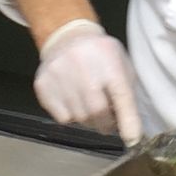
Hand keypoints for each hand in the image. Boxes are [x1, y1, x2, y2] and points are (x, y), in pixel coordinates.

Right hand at [34, 17, 143, 142]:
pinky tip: (72, 98)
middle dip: (106, 123)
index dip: (128, 122)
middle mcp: (84, 68)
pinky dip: (70, 115)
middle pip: (98, 113)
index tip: (132, 139)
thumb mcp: (121, 64)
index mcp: (110, 62)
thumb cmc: (100, 54)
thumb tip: (132, 130)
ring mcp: (60, 76)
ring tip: (88, 103)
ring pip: (79, 118)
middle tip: (108, 120)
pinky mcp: (43, 85)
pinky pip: (62, 117)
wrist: (66, 36)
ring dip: (88, 119)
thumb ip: (127, 94)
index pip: (122, 97)